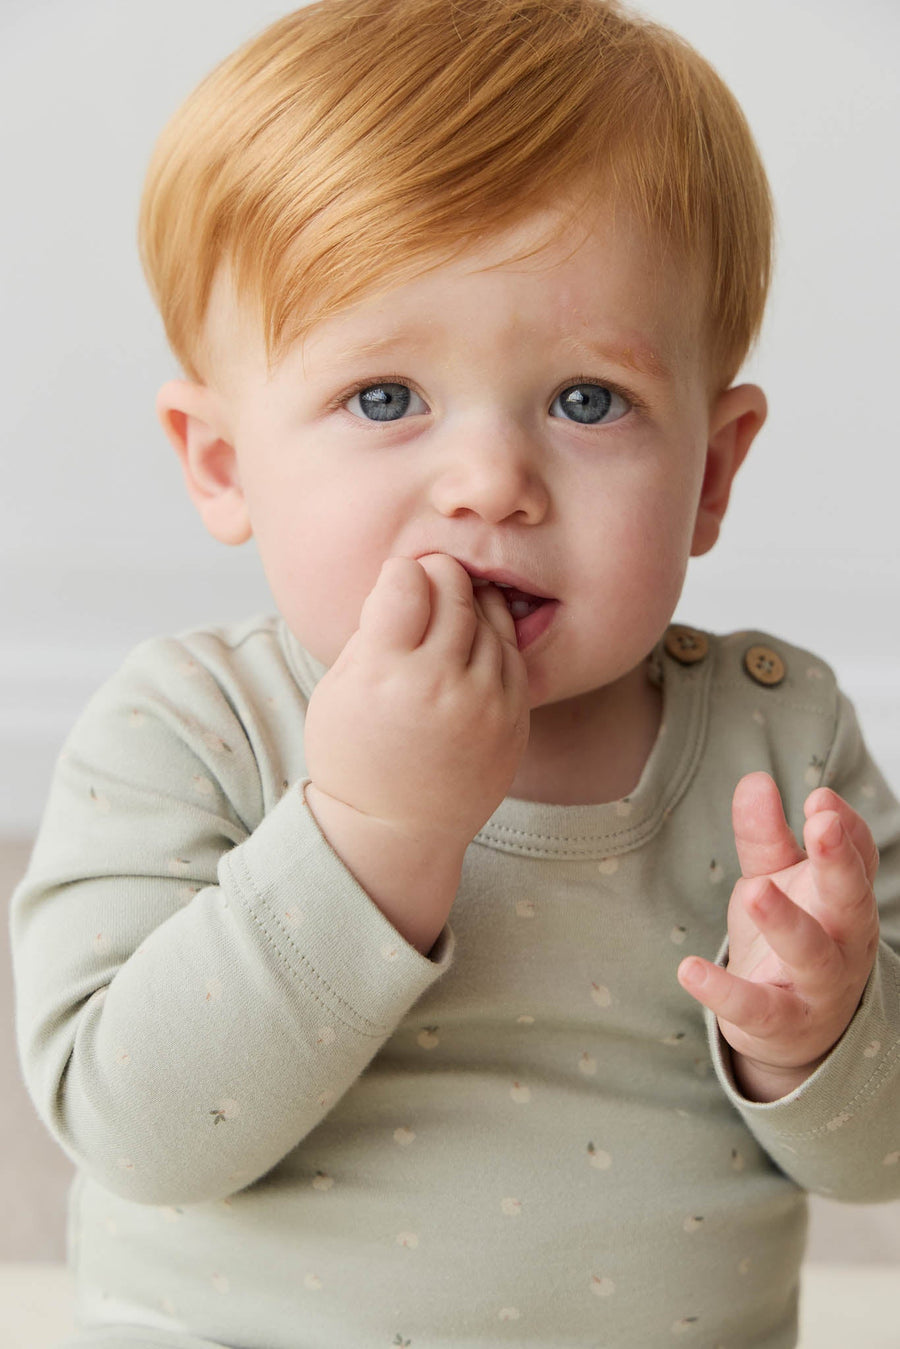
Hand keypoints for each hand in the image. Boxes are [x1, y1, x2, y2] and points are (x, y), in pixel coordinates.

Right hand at [305, 552, 528, 848]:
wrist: (396, 830)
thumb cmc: (356, 753)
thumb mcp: (338, 688)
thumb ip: (374, 628)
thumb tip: (409, 576)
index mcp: (385, 674)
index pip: (407, 579)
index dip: (400, 573)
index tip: (396, 586)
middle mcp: (440, 685)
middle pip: (453, 589)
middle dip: (438, 576)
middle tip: (427, 586)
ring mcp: (484, 703)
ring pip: (489, 615)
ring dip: (468, 603)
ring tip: (448, 616)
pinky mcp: (514, 719)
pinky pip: (512, 652)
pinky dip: (493, 637)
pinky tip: (472, 644)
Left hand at [677, 772, 879, 1099]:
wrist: (794, 1029)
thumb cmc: (789, 937)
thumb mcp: (774, 880)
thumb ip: (764, 836)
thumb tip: (755, 779)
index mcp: (846, 898)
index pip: (858, 857)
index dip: (844, 828)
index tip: (819, 798)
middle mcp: (845, 941)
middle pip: (850, 900)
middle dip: (838, 863)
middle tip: (821, 824)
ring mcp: (819, 985)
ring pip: (811, 953)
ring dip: (786, 921)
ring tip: (755, 890)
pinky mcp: (783, 1022)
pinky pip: (758, 1008)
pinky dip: (724, 991)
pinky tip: (688, 970)